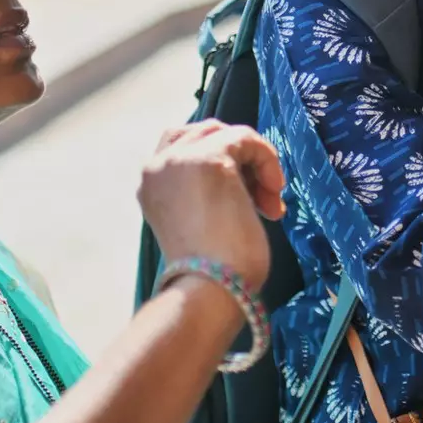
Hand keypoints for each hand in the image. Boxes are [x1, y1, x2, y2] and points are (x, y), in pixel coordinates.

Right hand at [138, 120, 283, 294]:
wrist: (209, 289)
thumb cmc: (212, 270)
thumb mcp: (196, 221)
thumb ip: (202, 192)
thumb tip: (238, 176)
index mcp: (150, 183)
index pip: (183, 146)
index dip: (222, 161)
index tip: (244, 196)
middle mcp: (158, 165)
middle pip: (206, 132)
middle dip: (239, 158)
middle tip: (259, 197)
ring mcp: (180, 159)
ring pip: (229, 134)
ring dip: (256, 162)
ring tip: (268, 202)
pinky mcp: (210, 159)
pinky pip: (248, 140)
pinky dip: (267, 162)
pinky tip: (273, 199)